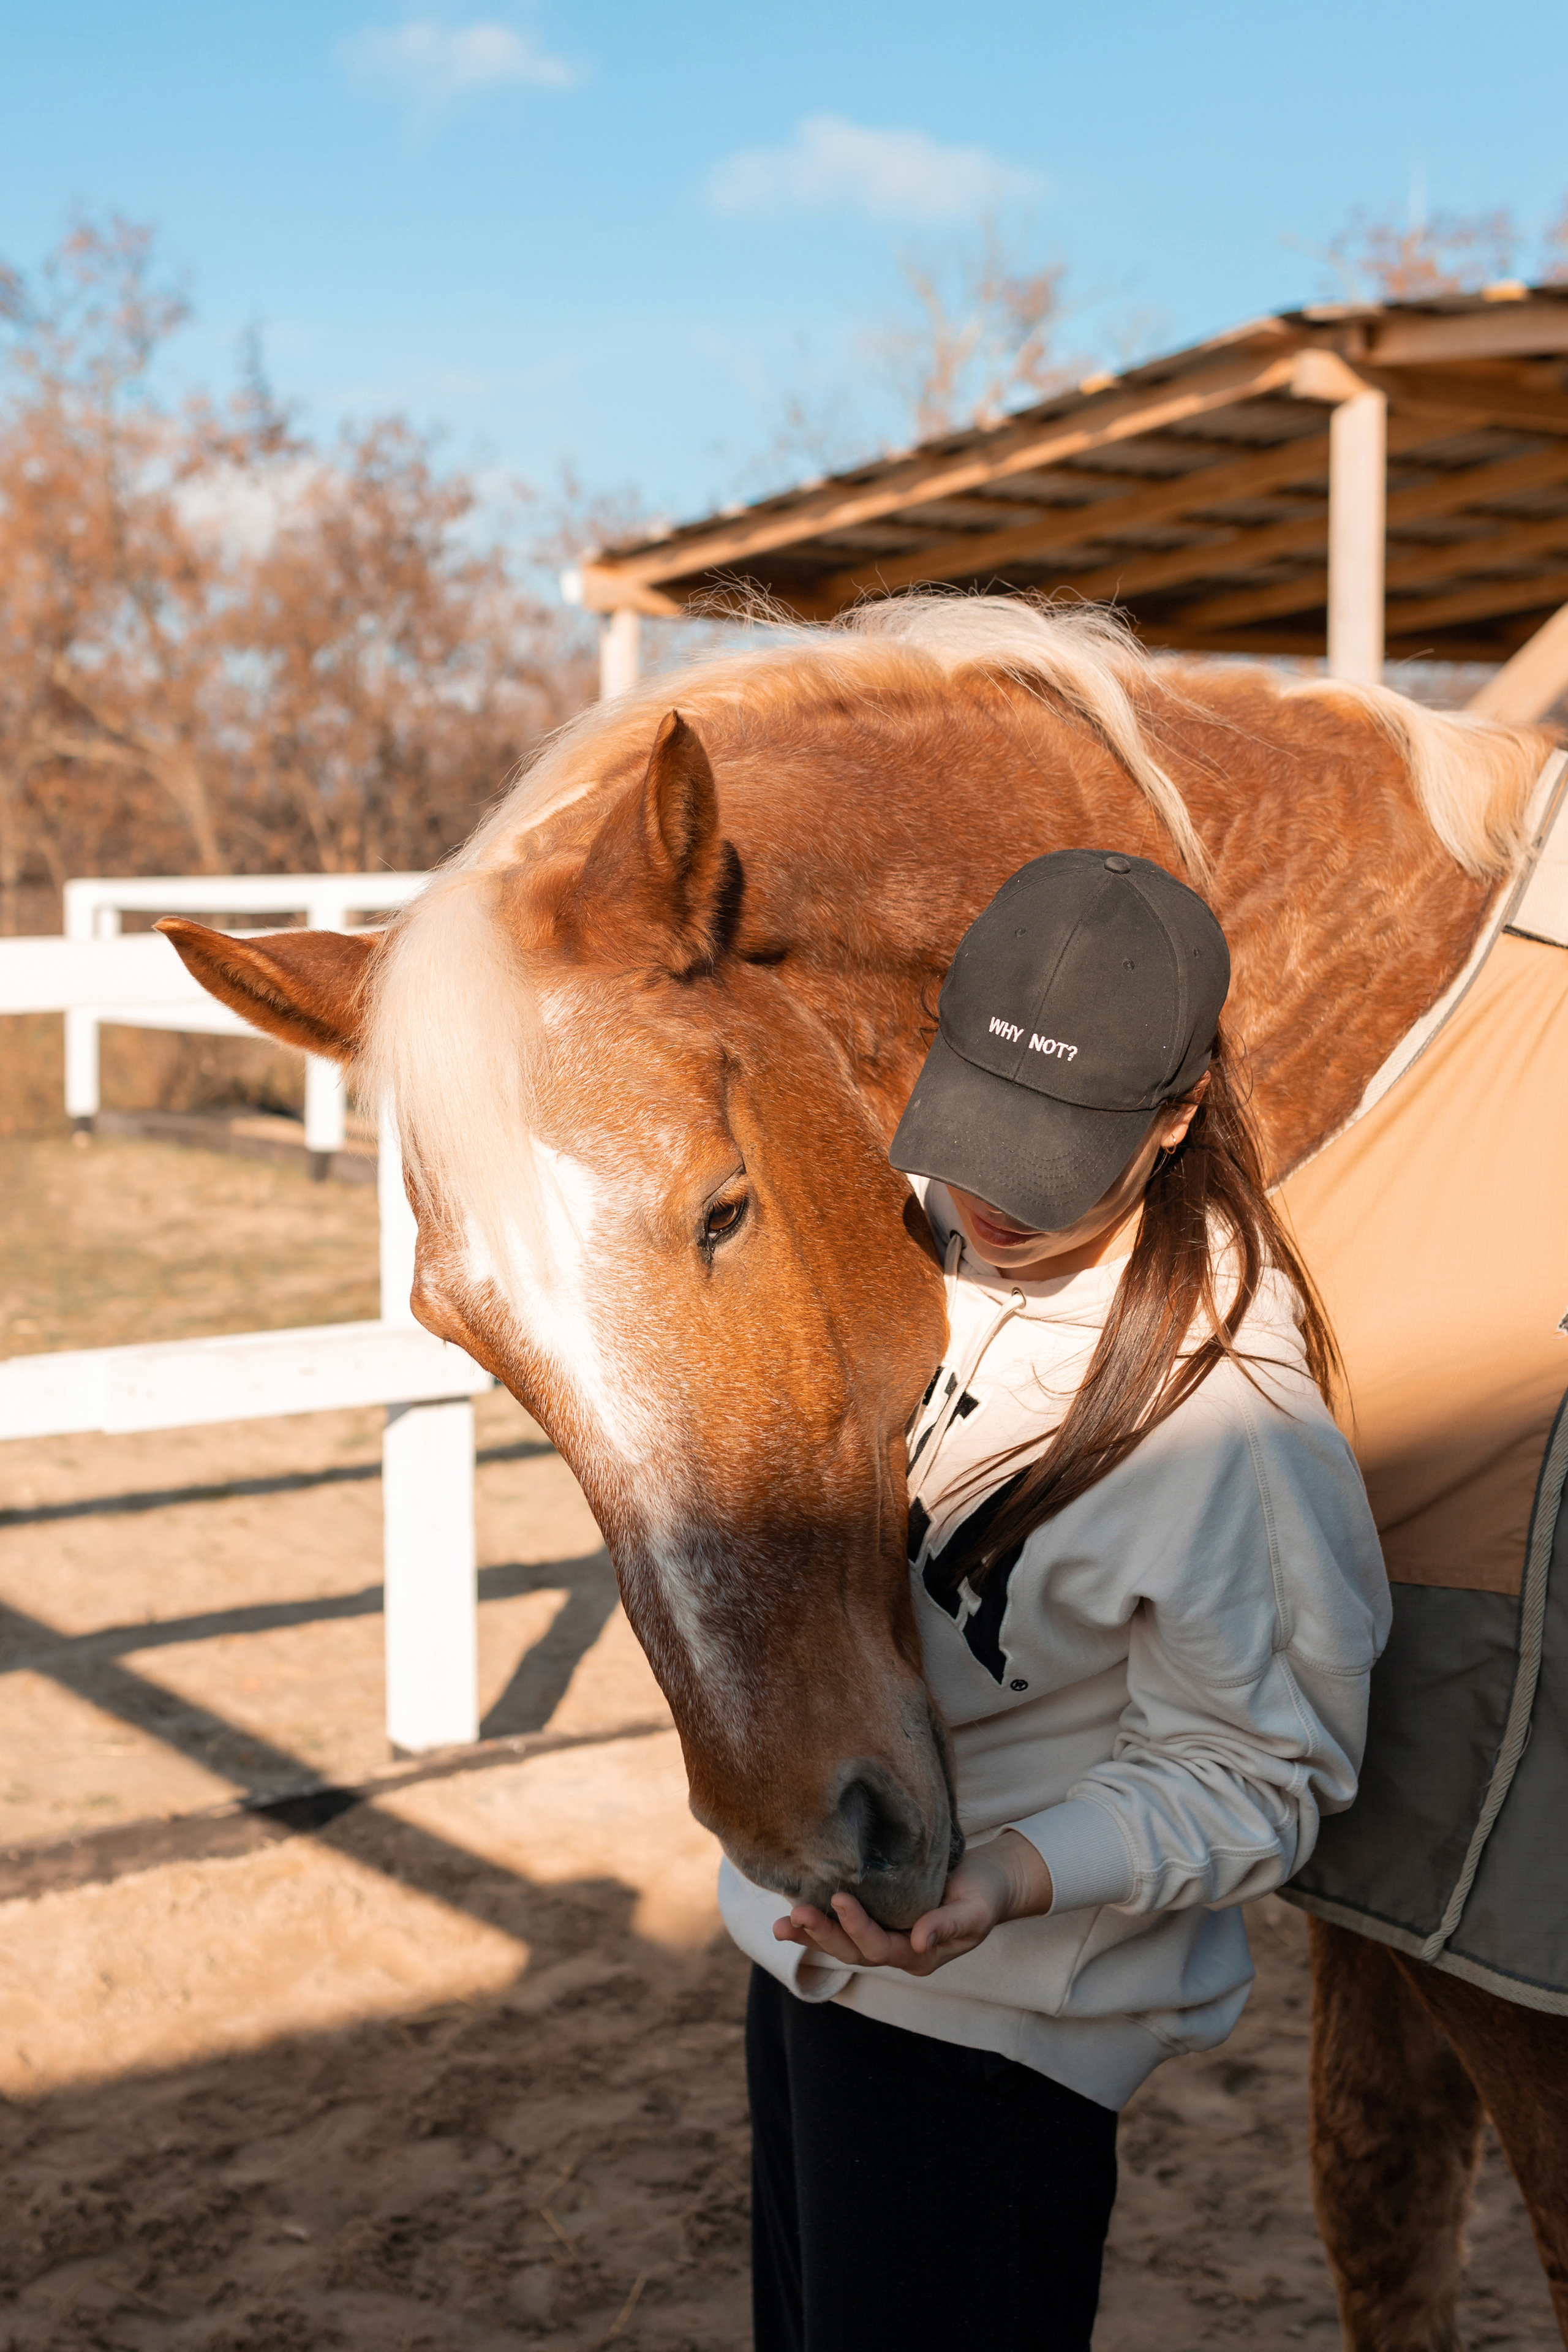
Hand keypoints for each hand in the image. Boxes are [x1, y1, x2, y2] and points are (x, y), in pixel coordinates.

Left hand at [772, 1830, 1053, 1977]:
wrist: (986, 1882)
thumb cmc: (983, 1896)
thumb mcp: (974, 1911)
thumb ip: (949, 1925)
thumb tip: (921, 1939)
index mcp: (919, 1956)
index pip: (881, 1948)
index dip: (859, 1927)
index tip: (840, 1898)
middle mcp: (896, 1950)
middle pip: (852, 1951)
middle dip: (822, 1934)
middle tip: (795, 1914)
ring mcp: (883, 1935)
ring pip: (841, 1943)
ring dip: (810, 1933)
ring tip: (780, 1924)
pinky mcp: (876, 1916)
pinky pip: (841, 1925)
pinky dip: (817, 1921)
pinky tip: (790, 1914)